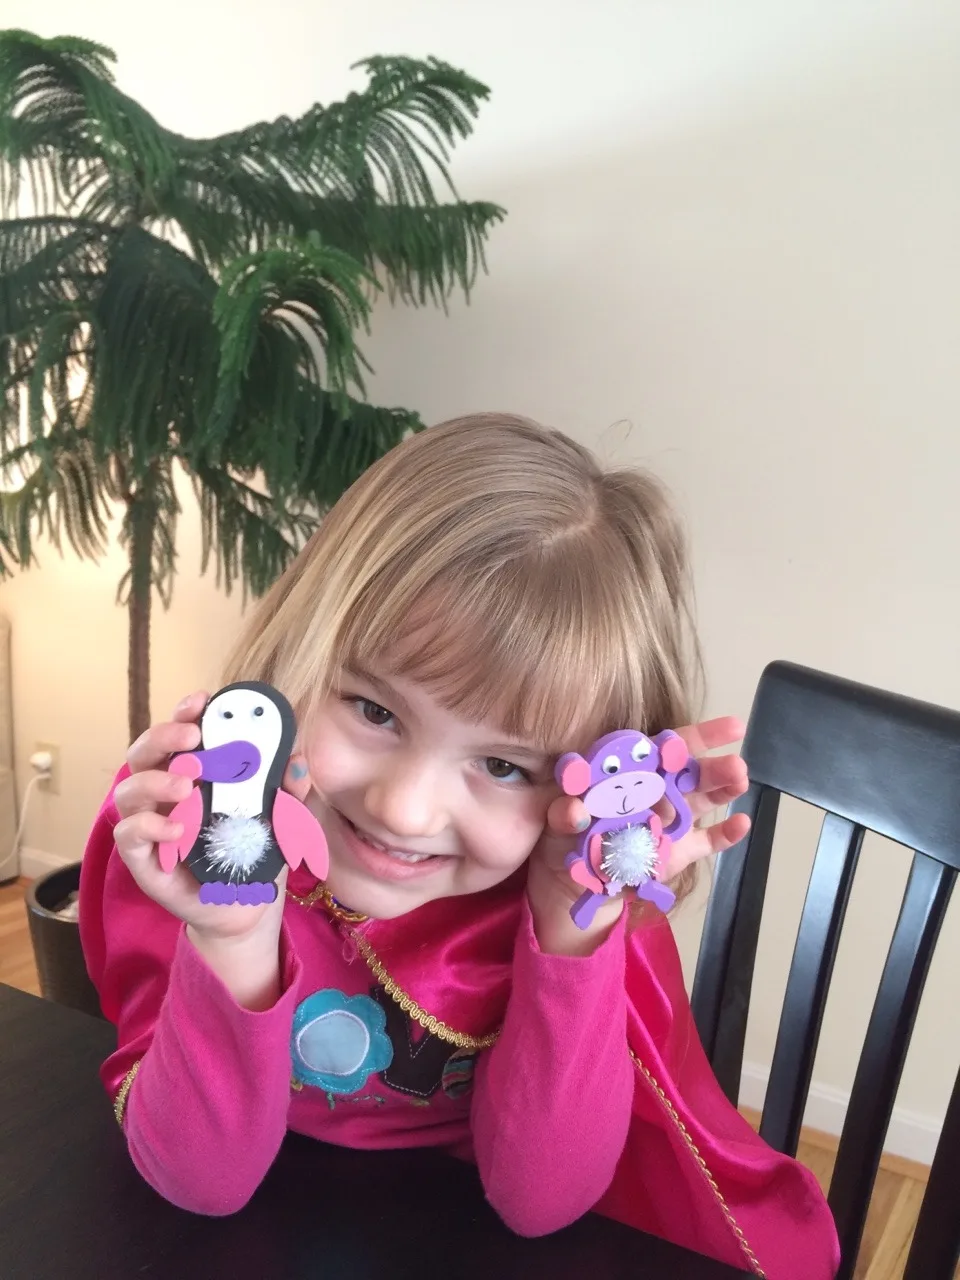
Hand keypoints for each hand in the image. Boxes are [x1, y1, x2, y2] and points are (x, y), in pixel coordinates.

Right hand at [113, 691, 311, 948]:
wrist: (245, 906)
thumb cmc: (254, 852)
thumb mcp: (280, 817)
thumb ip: (288, 789)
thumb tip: (296, 760)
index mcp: (192, 773)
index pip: (180, 734)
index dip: (185, 712)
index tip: (202, 701)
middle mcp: (163, 793)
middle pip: (144, 752)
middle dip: (164, 736)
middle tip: (193, 738)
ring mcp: (149, 825)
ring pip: (129, 790)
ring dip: (155, 781)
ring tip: (186, 787)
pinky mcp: (143, 860)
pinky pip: (129, 835)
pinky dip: (148, 827)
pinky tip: (176, 830)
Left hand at [527, 717, 749, 954]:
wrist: (576, 878)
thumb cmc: (569, 833)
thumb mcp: (561, 818)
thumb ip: (565, 811)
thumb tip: (574, 809)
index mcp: (636, 772)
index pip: (670, 746)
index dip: (699, 735)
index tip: (730, 726)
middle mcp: (661, 790)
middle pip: (693, 771)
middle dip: (715, 766)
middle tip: (736, 764)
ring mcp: (674, 821)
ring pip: (704, 799)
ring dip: (724, 789)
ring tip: (740, 780)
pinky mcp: (680, 852)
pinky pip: (706, 841)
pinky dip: (725, 834)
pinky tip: (742, 824)